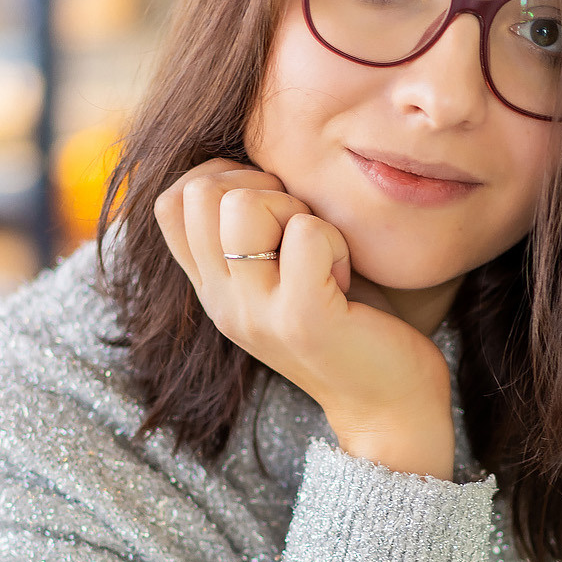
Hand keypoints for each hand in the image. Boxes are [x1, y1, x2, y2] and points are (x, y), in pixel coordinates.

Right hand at [154, 159, 455, 479]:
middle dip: (264, 188)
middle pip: (202, 191)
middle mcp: (221, 304)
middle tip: (304, 234)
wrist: (390, 406)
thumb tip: (249, 155)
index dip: (224, 179)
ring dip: (297, 210)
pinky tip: (347, 278)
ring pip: (243, 204)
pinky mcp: (302, 320)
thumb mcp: (285, 272)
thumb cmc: (352, 322)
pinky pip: (305, 233)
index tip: (274, 213)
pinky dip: (336, 240)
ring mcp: (256, 314)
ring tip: (324, 255)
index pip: (170, 201)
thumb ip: (256, 228)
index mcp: (212, 289)